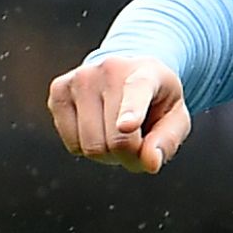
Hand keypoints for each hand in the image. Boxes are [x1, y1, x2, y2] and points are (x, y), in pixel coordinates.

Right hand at [46, 54, 191, 174]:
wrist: (123, 73)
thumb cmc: (154, 101)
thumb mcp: (174, 118)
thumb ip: (167, 141)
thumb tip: (150, 163)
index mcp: (147, 72)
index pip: (137, 92)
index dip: (132, 111)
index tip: (128, 126)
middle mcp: (110, 69)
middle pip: (116, 141)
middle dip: (128, 155)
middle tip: (136, 141)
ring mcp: (80, 77)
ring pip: (90, 146)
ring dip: (107, 154)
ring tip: (115, 132)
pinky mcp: (58, 90)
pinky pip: (72, 144)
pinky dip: (85, 147)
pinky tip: (95, 127)